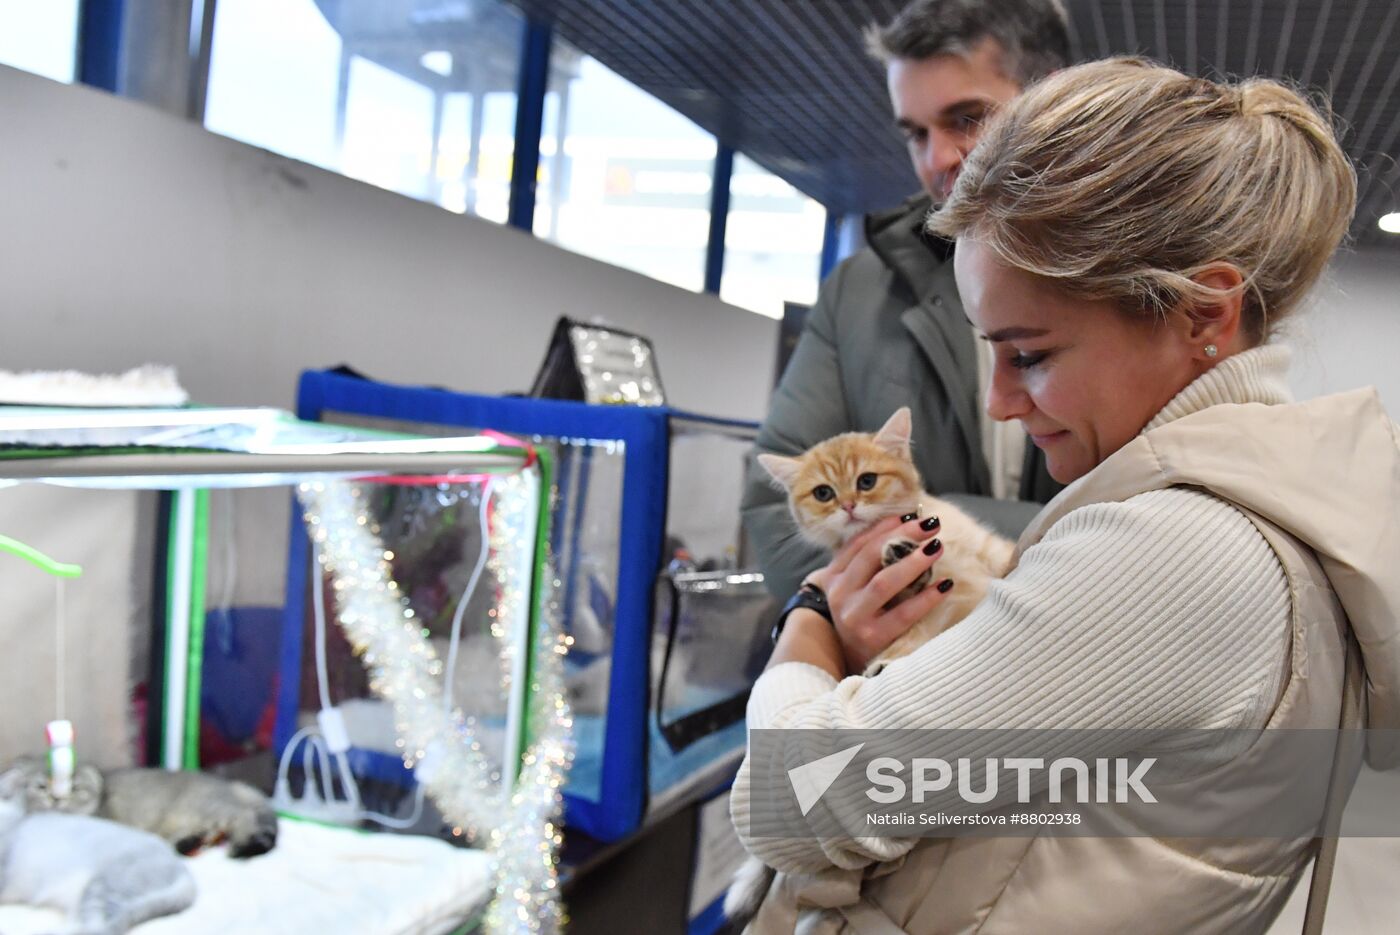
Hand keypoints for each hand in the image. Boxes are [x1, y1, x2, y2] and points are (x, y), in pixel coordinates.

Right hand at [812, 514, 953, 672]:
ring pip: (884, 582)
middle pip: (871, 556)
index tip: (912, 514)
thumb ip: (867, 562)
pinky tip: (945, 585)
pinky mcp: (872, 637)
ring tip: (936, 548)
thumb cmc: (859, 617)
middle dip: (902, 536)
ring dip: (913, 562)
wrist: (847, 661)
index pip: (858, 544)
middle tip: (931, 526)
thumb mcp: (852, 588)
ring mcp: (854, 617)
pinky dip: (926, 598)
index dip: (885, 526)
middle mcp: (840, 595)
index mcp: (833, 577)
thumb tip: (905, 527)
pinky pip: (903, 613)